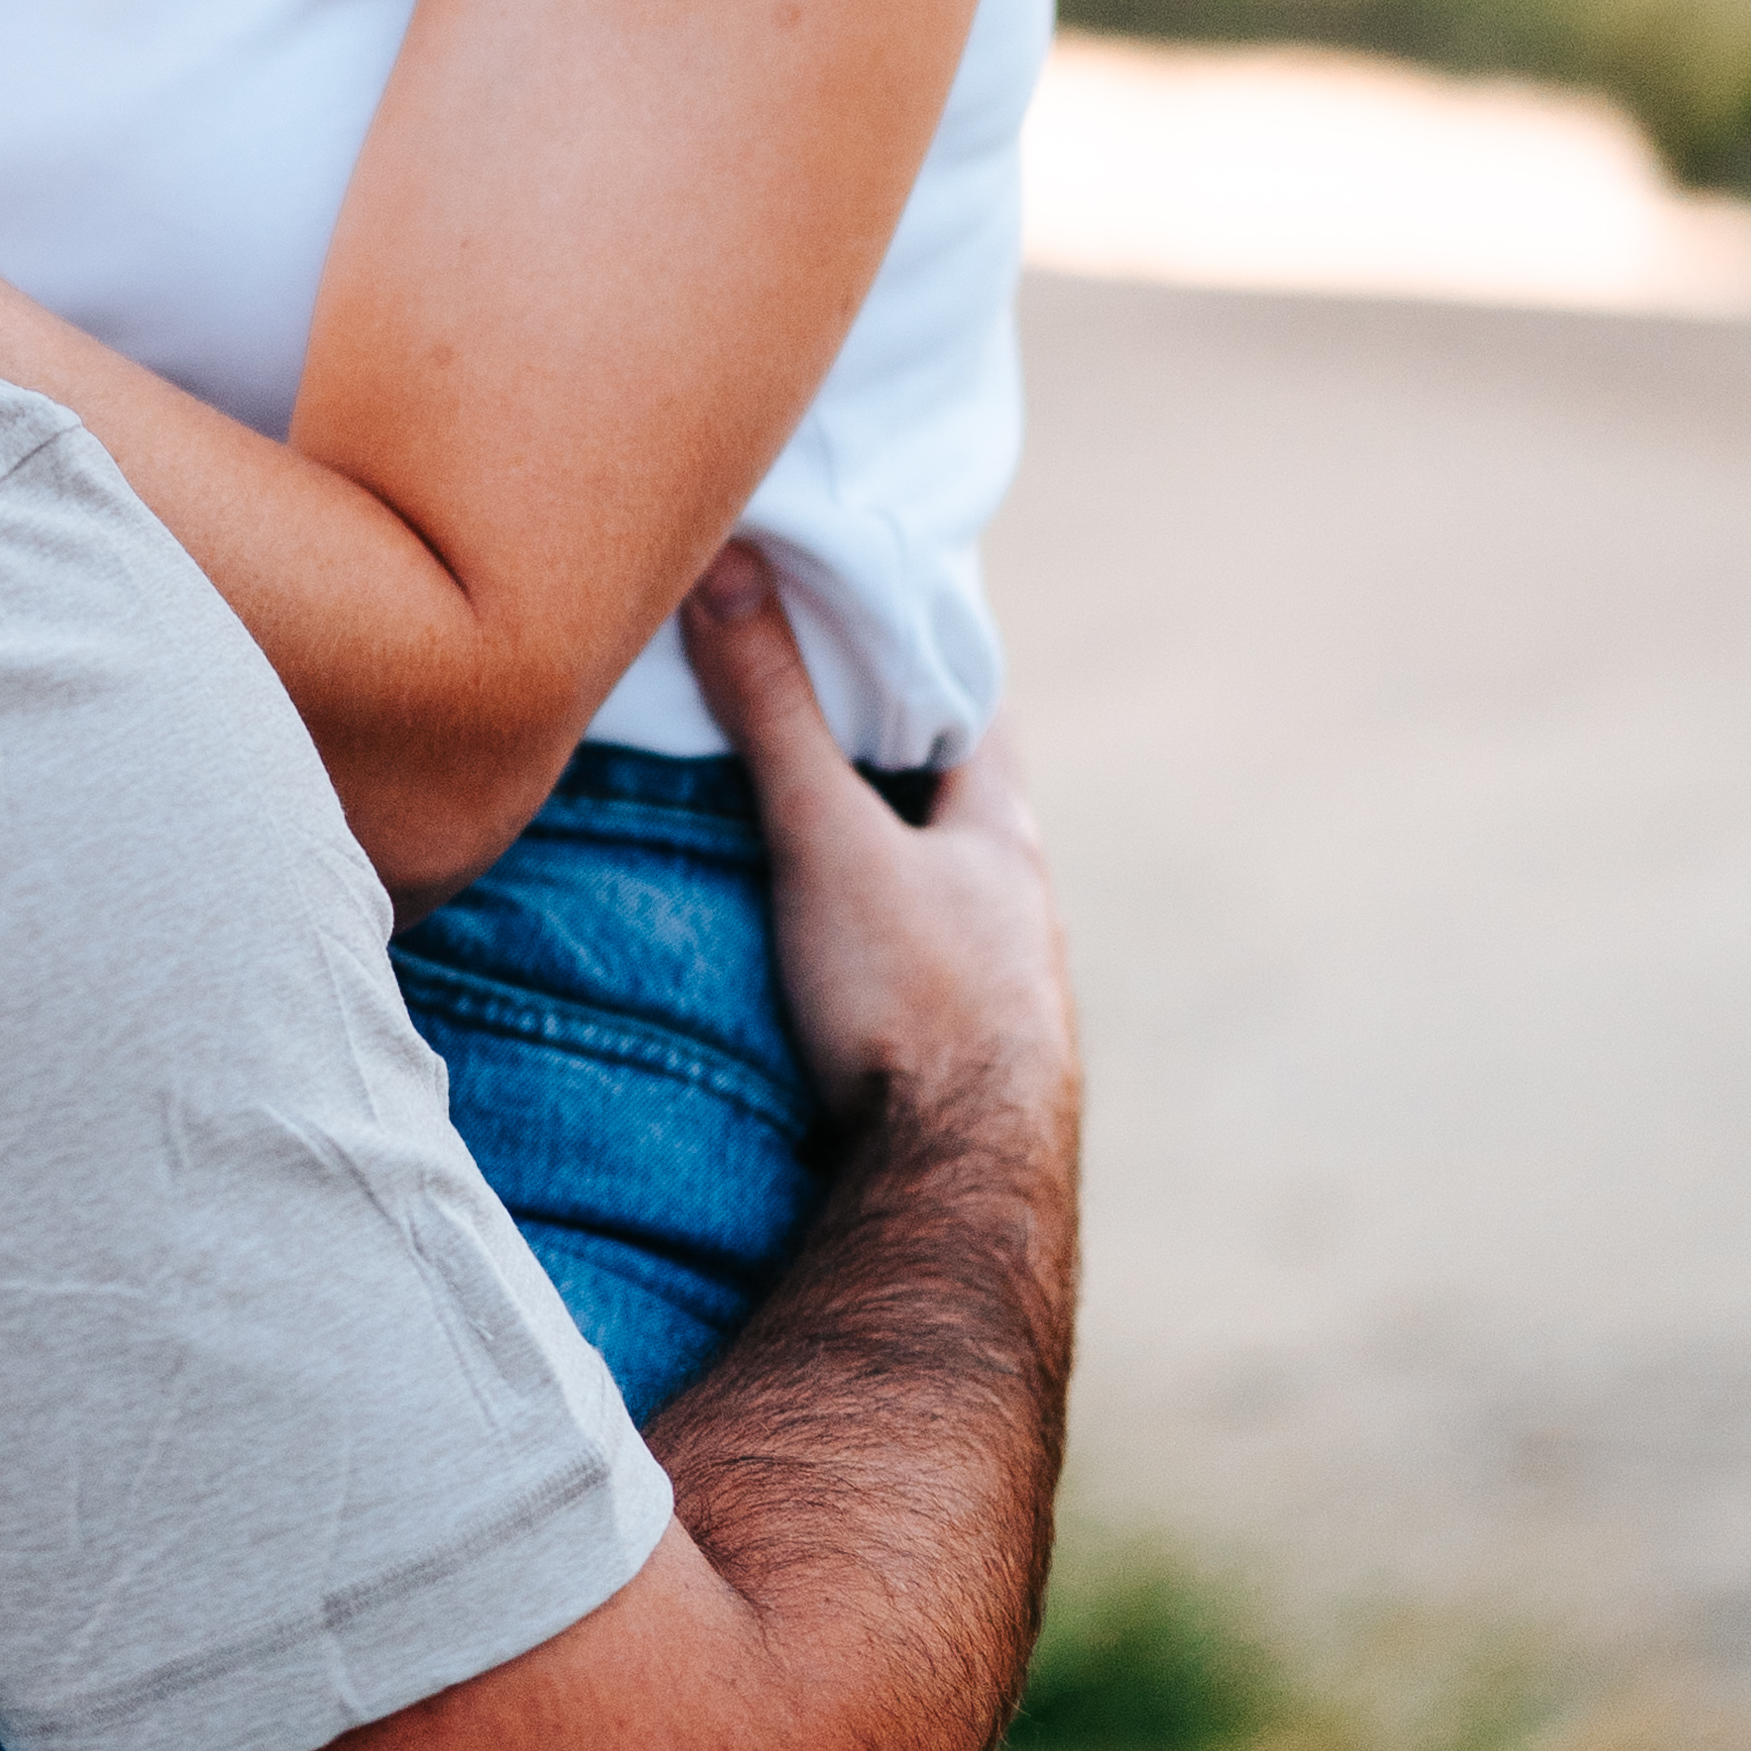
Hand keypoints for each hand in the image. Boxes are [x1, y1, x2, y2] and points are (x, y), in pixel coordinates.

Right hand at [680, 543, 1072, 1150]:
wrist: (960, 1186)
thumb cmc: (914, 1001)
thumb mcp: (830, 840)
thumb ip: (777, 712)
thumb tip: (733, 564)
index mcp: (1003, 835)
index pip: (979, 706)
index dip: (929, 651)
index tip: (878, 604)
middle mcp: (1017, 906)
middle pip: (955, 797)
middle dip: (892, 752)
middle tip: (821, 702)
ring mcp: (1000, 989)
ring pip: (939, 889)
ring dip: (885, 854)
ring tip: (809, 824)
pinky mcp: (964, 1059)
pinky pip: (917, 965)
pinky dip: (877, 935)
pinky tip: (832, 952)